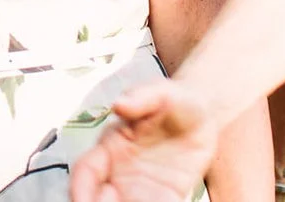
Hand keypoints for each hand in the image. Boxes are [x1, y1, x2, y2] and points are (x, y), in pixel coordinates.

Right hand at [70, 80, 222, 201]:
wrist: (204, 114)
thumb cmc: (176, 100)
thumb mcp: (162, 93)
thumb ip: (142, 97)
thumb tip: (118, 104)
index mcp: (112, 145)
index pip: (86, 170)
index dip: (80, 189)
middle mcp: (120, 171)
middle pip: (98, 198)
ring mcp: (141, 188)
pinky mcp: (166, 197)